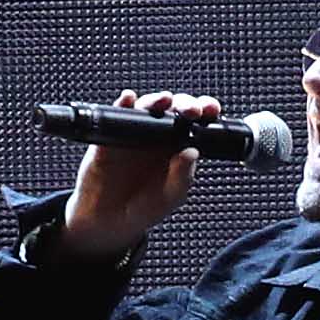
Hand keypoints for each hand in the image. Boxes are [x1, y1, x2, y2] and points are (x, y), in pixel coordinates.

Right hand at [60, 88, 212, 259]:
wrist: (109, 220)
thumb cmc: (143, 207)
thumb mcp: (170, 196)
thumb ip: (183, 176)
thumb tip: (192, 152)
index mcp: (179, 147)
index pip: (196, 123)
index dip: (205, 112)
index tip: (210, 111)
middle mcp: (159, 136)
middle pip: (174, 109)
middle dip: (185, 103)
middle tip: (191, 110)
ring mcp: (135, 133)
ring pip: (148, 107)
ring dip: (157, 100)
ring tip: (163, 100)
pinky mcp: (112, 135)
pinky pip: (118, 115)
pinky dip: (123, 104)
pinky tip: (128, 99)